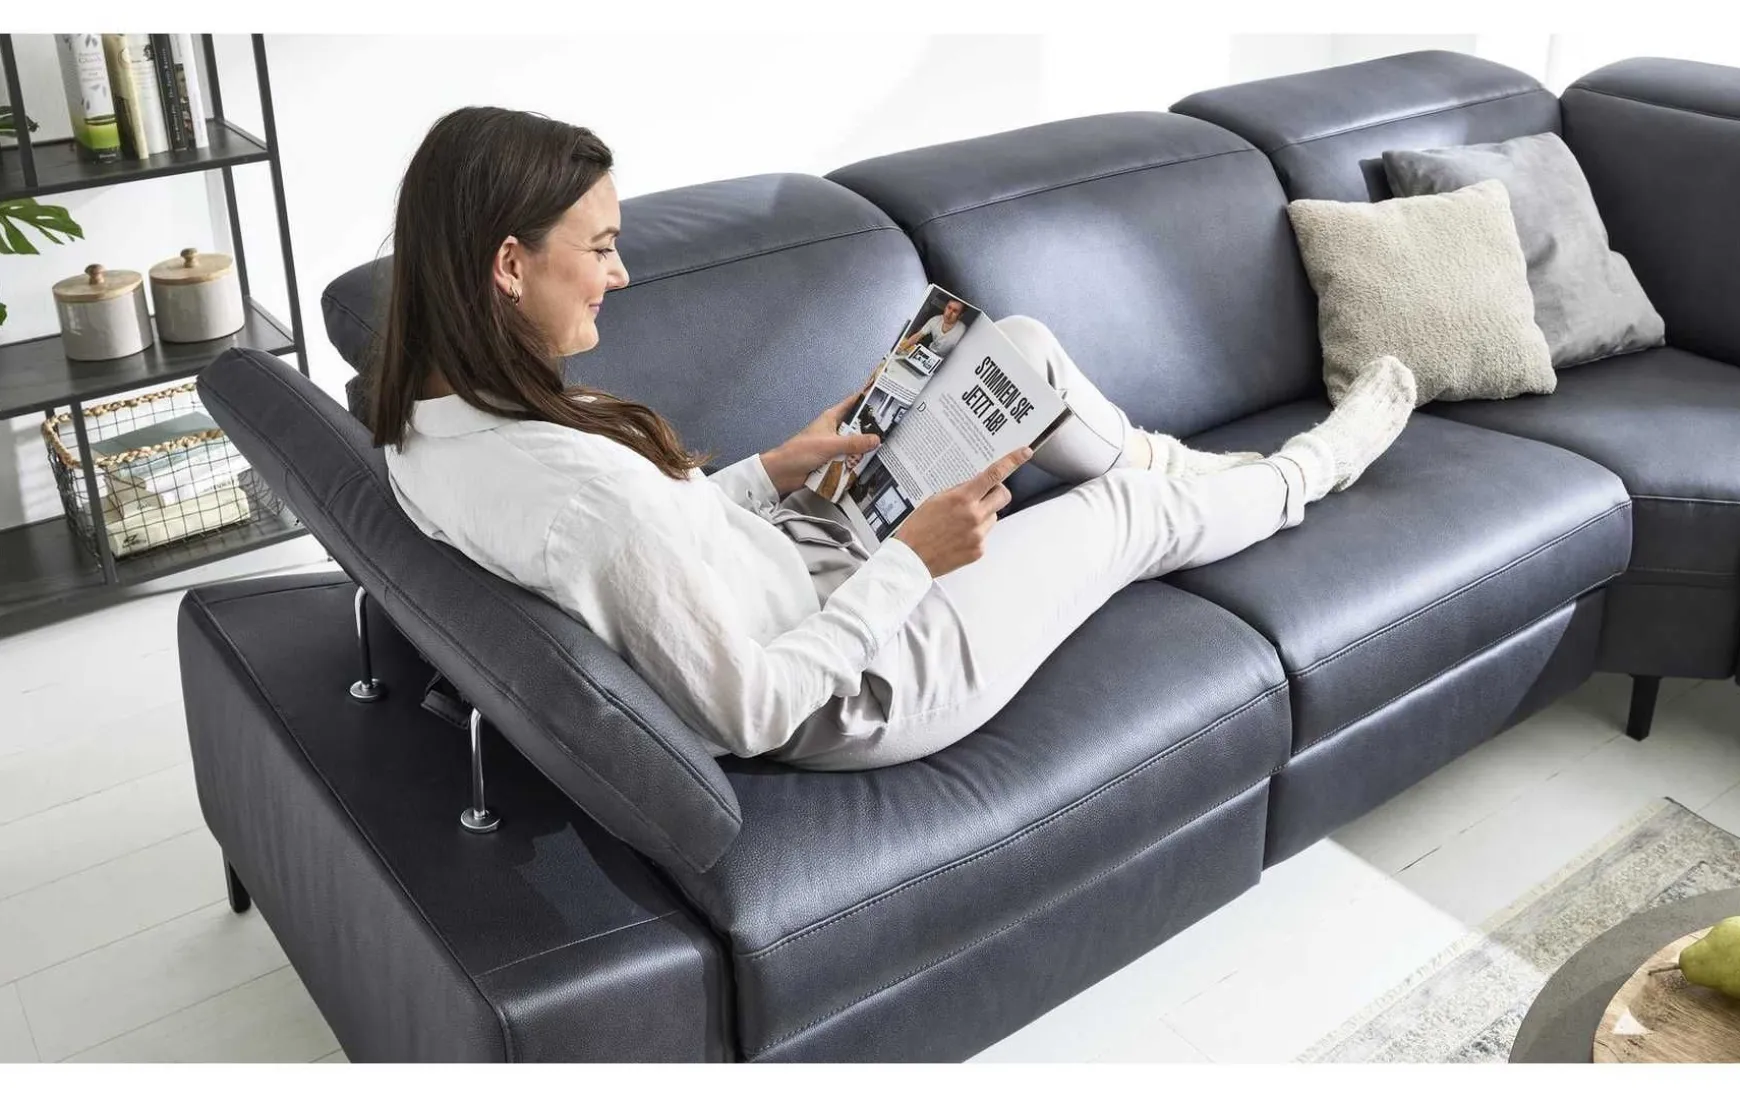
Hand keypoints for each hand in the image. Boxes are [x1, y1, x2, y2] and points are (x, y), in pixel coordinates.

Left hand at [758, 368, 883, 495]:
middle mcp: (834, 430)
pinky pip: (849, 460)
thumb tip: (876, 439)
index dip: (866, 397)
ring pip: (855, 445)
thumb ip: (853, 443)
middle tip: (893, 429)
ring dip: (865, 449)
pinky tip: (871, 465)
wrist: (782, 473)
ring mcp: (833, 446)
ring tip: (887, 449)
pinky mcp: (832, 461)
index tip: (884, 395)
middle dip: (872, 428)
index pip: (852, 403)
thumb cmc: (801, 452)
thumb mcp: (830, 445)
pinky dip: (857, 463)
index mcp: (831, 418)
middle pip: (857, 426)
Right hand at [893, 446, 1032, 577]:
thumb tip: (977, 486)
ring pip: (993, 517)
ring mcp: (978, 534)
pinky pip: (984, 535)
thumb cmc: (918, 528)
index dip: (1012, 461)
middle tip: (984, 495)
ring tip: (960, 523)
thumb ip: (959, 491)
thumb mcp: (935, 499)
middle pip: (1003, 496)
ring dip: (983, 515)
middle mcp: (974, 515)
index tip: (1024, 452)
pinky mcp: (978, 550)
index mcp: (962, 498)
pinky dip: (975, 534)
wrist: (910, 558)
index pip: (993, 475)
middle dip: (996, 492)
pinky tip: (957, 537)